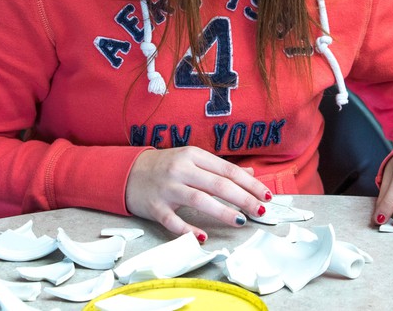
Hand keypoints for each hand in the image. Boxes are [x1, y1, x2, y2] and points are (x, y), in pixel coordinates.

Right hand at [125, 146, 270, 241]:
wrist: (127, 173)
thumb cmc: (165, 167)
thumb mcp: (192, 160)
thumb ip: (220, 168)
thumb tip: (250, 173)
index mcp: (193, 156)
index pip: (227, 170)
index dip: (249, 183)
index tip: (265, 195)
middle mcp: (181, 170)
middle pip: (218, 184)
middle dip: (242, 198)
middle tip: (259, 210)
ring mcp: (167, 188)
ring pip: (200, 200)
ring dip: (223, 212)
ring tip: (241, 221)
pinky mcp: (155, 207)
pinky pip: (174, 221)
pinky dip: (189, 230)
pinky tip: (204, 236)